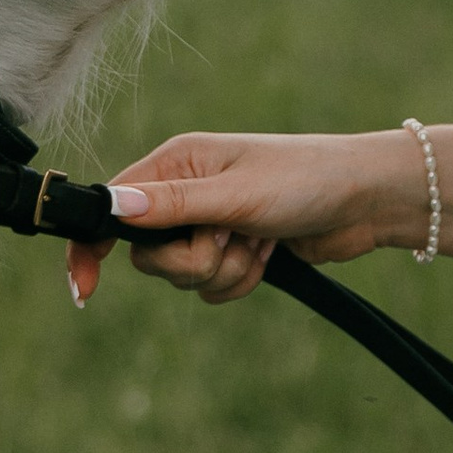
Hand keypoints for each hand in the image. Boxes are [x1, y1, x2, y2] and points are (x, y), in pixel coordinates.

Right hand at [65, 127, 433, 308]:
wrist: (367, 201)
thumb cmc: (306, 179)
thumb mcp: (235, 194)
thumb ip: (172, 205)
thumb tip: (111, 207)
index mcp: (177, 163)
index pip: (112, 206)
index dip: (92, 246)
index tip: (85, 290)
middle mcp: (186, 192)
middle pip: (149, 255)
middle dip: (190, 261)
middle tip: (229, 237)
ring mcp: (211, 224)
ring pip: (184, 277)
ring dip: (225, 270)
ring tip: (261, 240)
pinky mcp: (236, 250)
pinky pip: (215, 287)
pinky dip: (242, 279)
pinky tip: (272, 254)